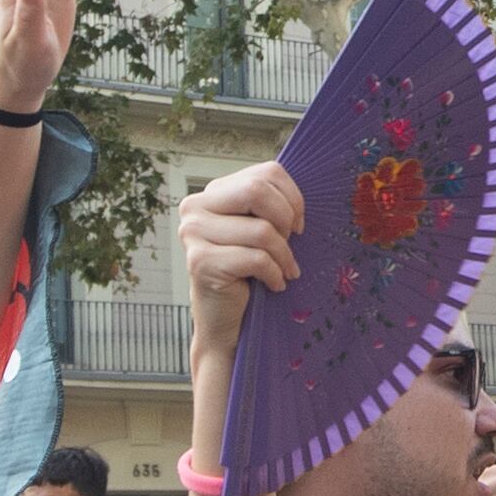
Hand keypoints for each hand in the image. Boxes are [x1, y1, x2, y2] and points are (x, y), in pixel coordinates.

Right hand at [177, 161, 305, 372]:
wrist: (226, 322)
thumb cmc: (248, 274)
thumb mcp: (259, 231)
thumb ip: (269, 206)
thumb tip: (303, 192)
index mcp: (213, 192)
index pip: (265, 172)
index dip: (292, 197)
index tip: (297, 225)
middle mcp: (195, 207)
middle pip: (257, 190)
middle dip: (285, 219)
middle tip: (291, 243)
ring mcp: (192, 233)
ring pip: (261, 230)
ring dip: (284, 255)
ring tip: (284, 271)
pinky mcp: (200, 262)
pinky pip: (256, 258)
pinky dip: (274, 274)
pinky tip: (273, 284)